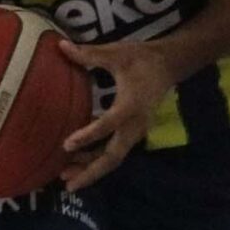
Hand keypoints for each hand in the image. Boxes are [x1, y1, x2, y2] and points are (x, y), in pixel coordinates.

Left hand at [58, 37, 179, 192]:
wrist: (169, 65)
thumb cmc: (142, 58)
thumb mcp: (116, 53)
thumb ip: (89, 54)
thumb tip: (61, 46)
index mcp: (130, 105)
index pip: (107, 125)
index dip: (88, 136)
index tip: (66, 145)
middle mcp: (134, 124)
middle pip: (113, 156)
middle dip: (90, 172)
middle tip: (68, 184)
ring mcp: (136, 131)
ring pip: (114, 158)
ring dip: (92, 170)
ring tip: (67, 180)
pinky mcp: (133, 133)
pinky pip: (116, 152)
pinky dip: (98, 162)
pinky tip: (80, 165)